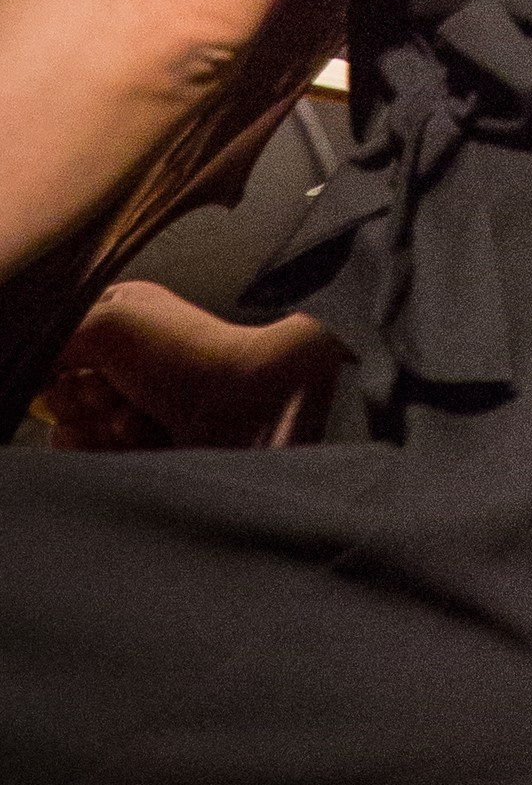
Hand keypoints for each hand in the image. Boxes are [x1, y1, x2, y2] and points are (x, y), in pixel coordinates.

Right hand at [41, 284, 345, 451]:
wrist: (254, 405)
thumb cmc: (189, 353)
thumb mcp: (106, 322)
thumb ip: (51, 339)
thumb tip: (25, 368)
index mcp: (118, 320)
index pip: (53, 351)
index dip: (54, 367)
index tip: (72, 370)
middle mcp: (125, 363)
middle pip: (60, 397)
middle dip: (79, 400)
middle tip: (112, 394)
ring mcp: (136, 409)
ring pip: (76, 435)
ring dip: (99, 429)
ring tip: (135, 418)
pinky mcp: (147, 452)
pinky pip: (100, 463)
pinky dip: (118, 452)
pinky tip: (148, 437)